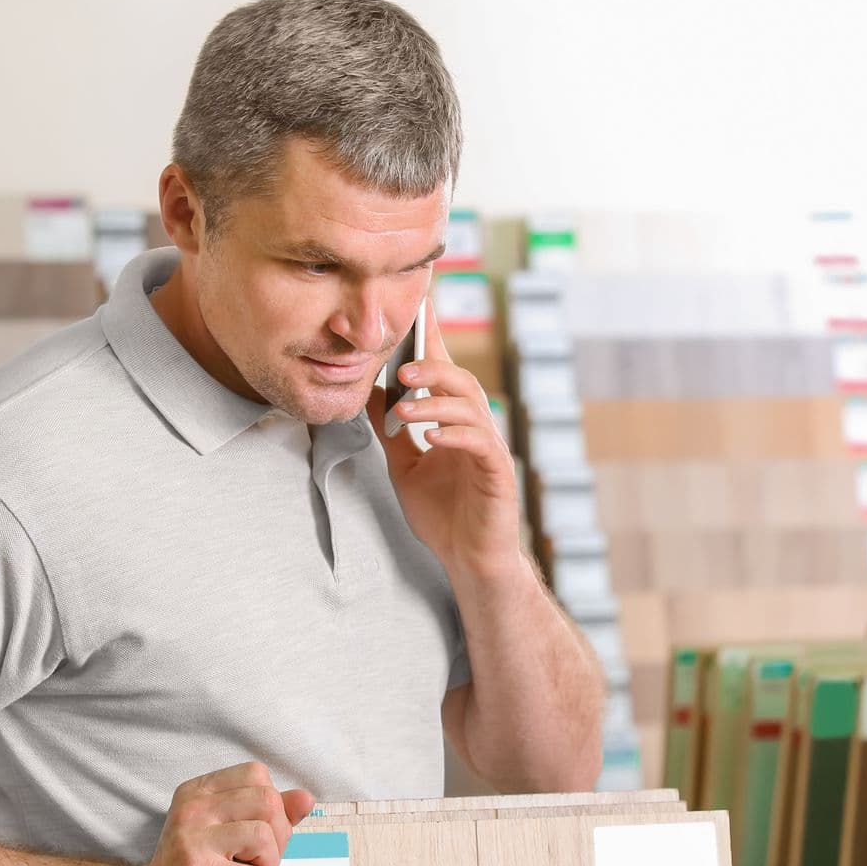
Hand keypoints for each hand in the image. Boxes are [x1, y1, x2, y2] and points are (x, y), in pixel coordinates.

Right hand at [110, 762, 315, 865]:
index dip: (272, 805)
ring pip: (264, 836)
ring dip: (270, 865)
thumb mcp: (227, 833)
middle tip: (262, 861)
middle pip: (267, 801)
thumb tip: (306, 798)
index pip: (256, 774)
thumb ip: (267, 813)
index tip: (261, 833)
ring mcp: (193, 840)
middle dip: (278, 836)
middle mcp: (194, 809)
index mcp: (199, 792)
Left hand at [366, 306, 525, 582]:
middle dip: (432, 369)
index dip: (434, 338)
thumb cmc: (443, 515)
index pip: (444, 372)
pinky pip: (480, 445)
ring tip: (407, 406)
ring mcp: (489, 450)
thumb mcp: (404, 466)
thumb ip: (390, 431)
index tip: (421, 305)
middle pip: (461, 382)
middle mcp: (475, 429)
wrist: (468, 560)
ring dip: (437, 402)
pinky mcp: (497, 474)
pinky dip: (455, 435)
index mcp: (455, 422)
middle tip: (401, 367)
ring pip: (471, 408)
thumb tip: (369, 393)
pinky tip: (432, 437)